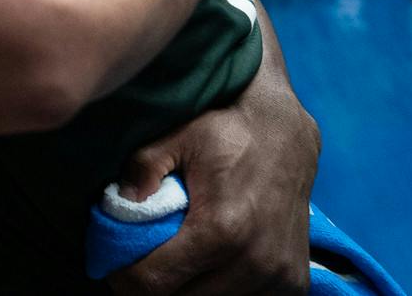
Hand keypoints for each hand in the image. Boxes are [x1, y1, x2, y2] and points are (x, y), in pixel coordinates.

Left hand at [108, 59, 319, 294]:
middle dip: (156, 287)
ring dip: (191, 290)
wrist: (287, 134)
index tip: (117, 266)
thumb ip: (143, 168)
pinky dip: (223, 291)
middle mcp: (252, 262)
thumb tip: (119, 204)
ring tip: (179, 265)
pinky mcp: (294, 283)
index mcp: (220, 230)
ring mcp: (278, 278)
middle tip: (144, 265)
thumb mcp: (180, 137)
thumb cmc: (228, 132)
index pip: (154, 283)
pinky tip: (212, 268)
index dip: (125, 279)